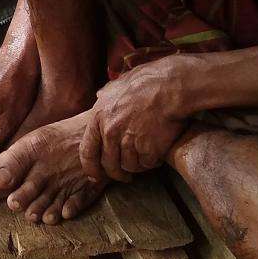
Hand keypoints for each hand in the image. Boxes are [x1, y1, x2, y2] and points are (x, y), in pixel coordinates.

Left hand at [79, 57, 190, 182]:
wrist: (170, 86)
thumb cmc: (145, 81)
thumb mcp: (117, 84)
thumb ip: (105, 95)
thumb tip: (99, 96)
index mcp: (98, 118)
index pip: (87, 152)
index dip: (91, 168)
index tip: (95, 176)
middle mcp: (111, 132)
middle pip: (109, 164)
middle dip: (117, 173)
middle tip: (125, 176)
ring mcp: (129, 142)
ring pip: (129, 166)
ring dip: (136, 165)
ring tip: (144, 156)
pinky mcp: (149, 149)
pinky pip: (147, 164)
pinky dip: (152, 161)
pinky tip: (157, 153)